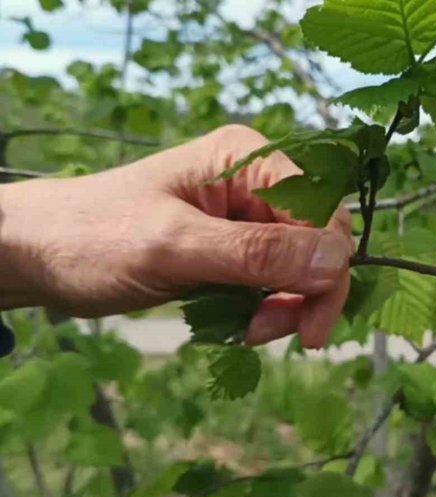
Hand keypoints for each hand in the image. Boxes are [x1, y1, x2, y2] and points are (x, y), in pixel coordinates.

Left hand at [0, 125, 353, 348]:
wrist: (37, 254)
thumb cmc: (94, 238)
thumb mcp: (175, 246)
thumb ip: (256, 252)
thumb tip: (337, 260)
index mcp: (250, 159)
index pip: (323, 212)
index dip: (328, 268)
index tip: (310, 326)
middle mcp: (258, 181)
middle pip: (320, 240)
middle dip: (307, 292)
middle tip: (278, 336)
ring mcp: (247, 215)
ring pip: (302, 265)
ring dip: (287, 305)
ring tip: (250, 332)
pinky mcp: (234, 246)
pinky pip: (275, 279)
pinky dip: (268, 307)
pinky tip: (243, 325)